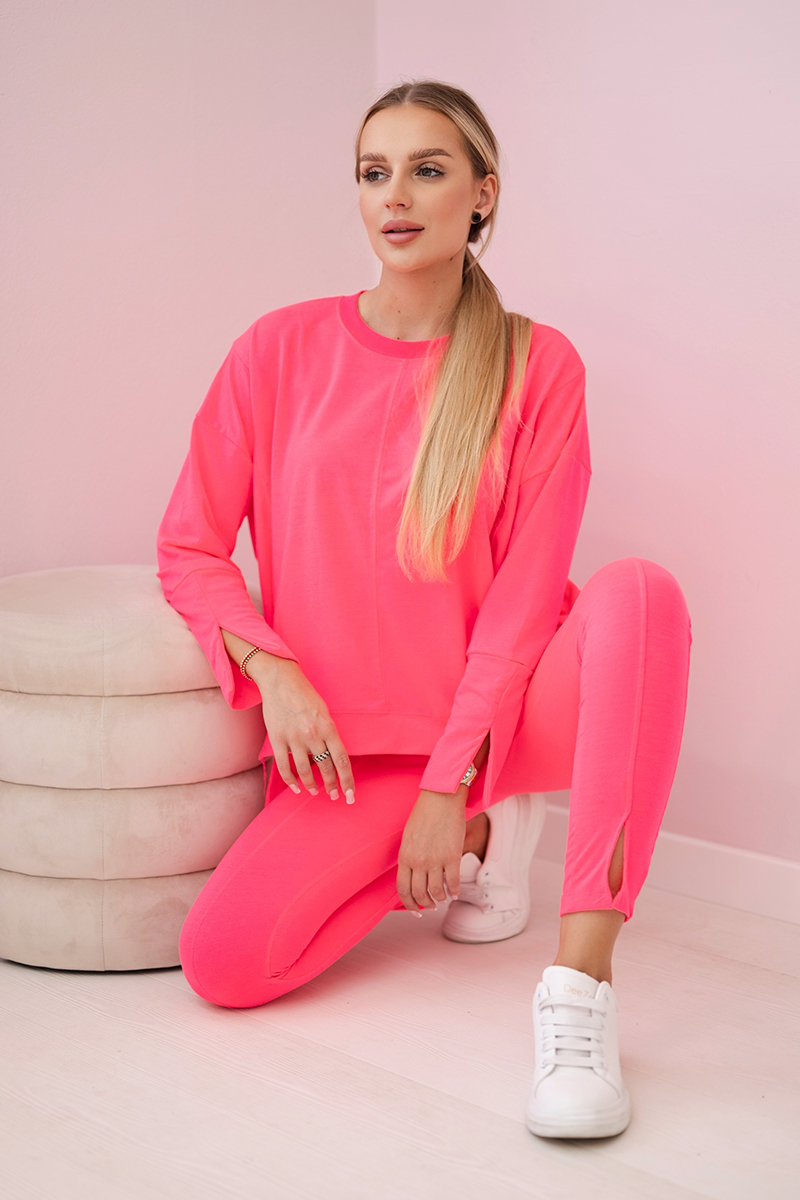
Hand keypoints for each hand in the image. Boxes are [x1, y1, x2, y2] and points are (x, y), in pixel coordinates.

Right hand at [251, 655, 355, 801]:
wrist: (280, 680)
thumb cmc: (305, 695)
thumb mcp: (324, 711)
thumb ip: (329, 733)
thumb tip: (333, 757)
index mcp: (328, 726)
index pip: (342, 760)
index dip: (347, 780)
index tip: (350, 795)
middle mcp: (312, 734)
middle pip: (325, 767)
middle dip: (331, 785)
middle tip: (334, 795)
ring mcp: (293, 737)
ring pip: (304, 770)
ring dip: (311, 784)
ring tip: (315, 791)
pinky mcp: (277, 738)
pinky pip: (283, 766)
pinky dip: (290, 780)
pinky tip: (295, 787)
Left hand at [396, 788, 466, 910]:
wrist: (441, 798)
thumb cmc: (423, 815)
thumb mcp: (408, 837)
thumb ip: (409, 858)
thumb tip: (412, 878)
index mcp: (405, 857)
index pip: (403, 890)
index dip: (409, 904)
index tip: (416, 910)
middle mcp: (418, 861)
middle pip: (420, 894)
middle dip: (426, 904)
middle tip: (431, 906)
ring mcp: (436, 860)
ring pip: (437, 892)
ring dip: (441, 899)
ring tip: (444, 898)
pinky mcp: (453, 856)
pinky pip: (453, 882)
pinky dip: (455, 891)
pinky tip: (456, 892)